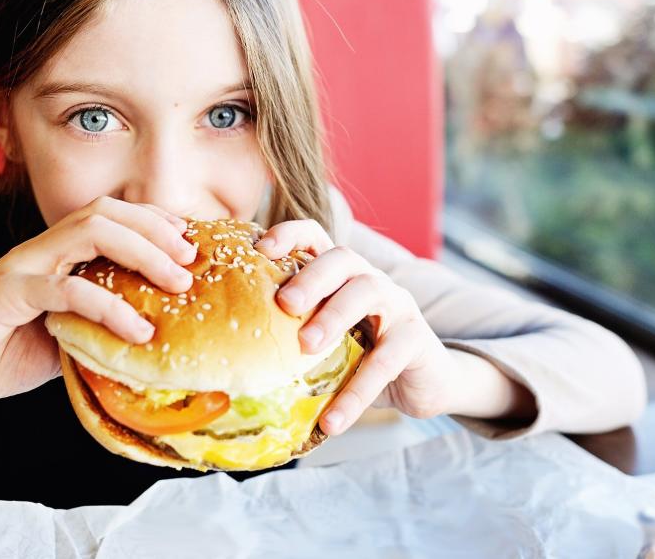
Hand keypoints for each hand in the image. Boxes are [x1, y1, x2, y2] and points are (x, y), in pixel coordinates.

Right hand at [0, 197, 197, 415]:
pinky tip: (137, 329)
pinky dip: (108, 305)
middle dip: (157, 228)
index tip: (191, 243)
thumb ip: (96, 328)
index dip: (154, 222)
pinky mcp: (5, 294)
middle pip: (106, 212)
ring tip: (177, 284)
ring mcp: (21, 267)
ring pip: (90, 231)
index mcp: (53, 255)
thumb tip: (152, 339)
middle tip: (193, 259)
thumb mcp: (60, 340)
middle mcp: (40, 250)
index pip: (110, 217)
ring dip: (142, 251)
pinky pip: (65, 288)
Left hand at [256, 220, 455, 434]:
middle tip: (284, 303)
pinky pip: (387, 359)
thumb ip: (293, 336)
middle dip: (311, 276)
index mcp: (342, 275)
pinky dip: (357, 391)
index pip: (316, 237)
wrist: (425, 383)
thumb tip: (229, 363)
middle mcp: (371, 280)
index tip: (260, 249)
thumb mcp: (328, 342)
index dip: (290, 234)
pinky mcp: (417, 339)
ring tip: (306, 347)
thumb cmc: (362, 357)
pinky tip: (332, 421)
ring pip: (368, 292)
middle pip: (342, 258)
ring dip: (334, 317)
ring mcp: (398, 304)